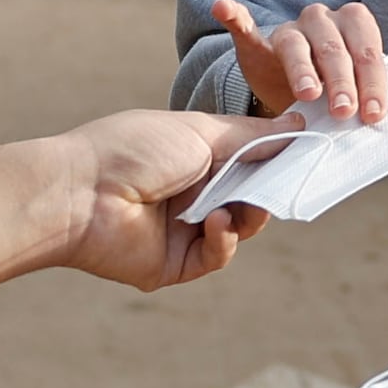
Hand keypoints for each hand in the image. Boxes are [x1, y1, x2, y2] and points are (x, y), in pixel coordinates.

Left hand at [47, 107, 289, 286]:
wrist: (81, 193)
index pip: (247, 159)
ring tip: (242, 203)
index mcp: (193, 155)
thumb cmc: (133, 149)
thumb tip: (298, 124)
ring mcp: (182, 228)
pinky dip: (224, 240)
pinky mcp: (175, 263)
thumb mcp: (201, 132)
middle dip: (267, 189)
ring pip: (238, 228)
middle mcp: (189, 191)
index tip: (306, 153)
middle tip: (286, 181)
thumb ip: (252, 136)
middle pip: (248, 195)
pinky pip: (216, 256)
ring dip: (247, 215)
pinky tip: (216, 223)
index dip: (274, 158)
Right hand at [207, 0, 387, 127]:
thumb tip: (377, 115)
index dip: (373, 83)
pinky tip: (223, 8)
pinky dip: (234, 16)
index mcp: (354, 23)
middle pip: (334, 49)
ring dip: (303, 70)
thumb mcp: (353, 86)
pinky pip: (243, 26)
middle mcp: (322, 20)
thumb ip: (363, 93)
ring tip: (308, 93)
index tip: (373, 112)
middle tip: (344, 111)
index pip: (367, 51)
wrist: (293, 87)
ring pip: (296, 46)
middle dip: (341, 81)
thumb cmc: (332, 85)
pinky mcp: (256, 42)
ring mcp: (289, 30)